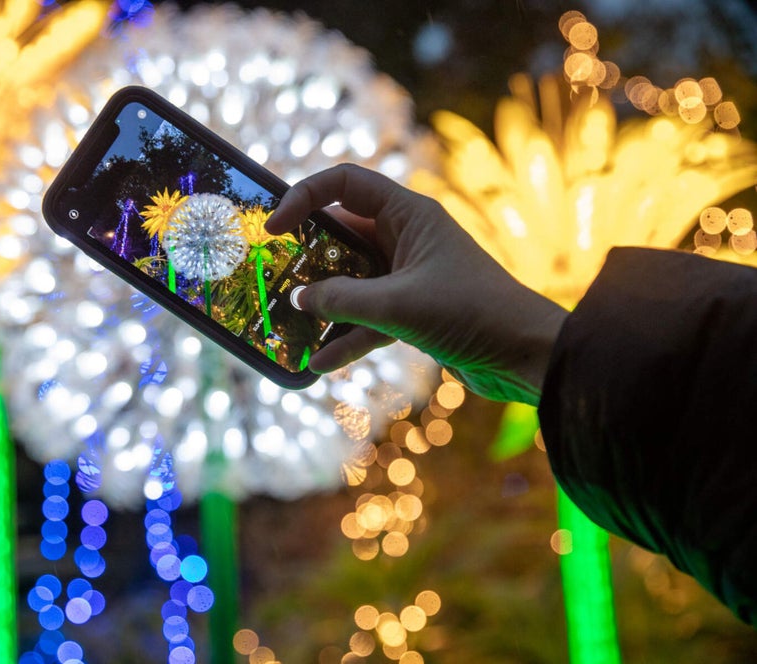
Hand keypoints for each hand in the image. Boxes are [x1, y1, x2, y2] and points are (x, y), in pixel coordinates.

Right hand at [266, 164, 566, 404]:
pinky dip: (346, 337)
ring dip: (324, 306)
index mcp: (408, 214)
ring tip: (290, 325)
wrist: (526, 356)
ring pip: (351, 282)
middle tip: (274, 279)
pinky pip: (367, 317)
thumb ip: (341, 300)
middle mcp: (406, 238)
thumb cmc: (473, 313)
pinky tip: (320, 361)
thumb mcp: (397, 306)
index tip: (275, 227)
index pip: (344, 184)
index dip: (304, 196)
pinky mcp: (413, 311)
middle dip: (307, 260)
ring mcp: (408, 275)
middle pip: (341, 237)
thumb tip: (297, 300)